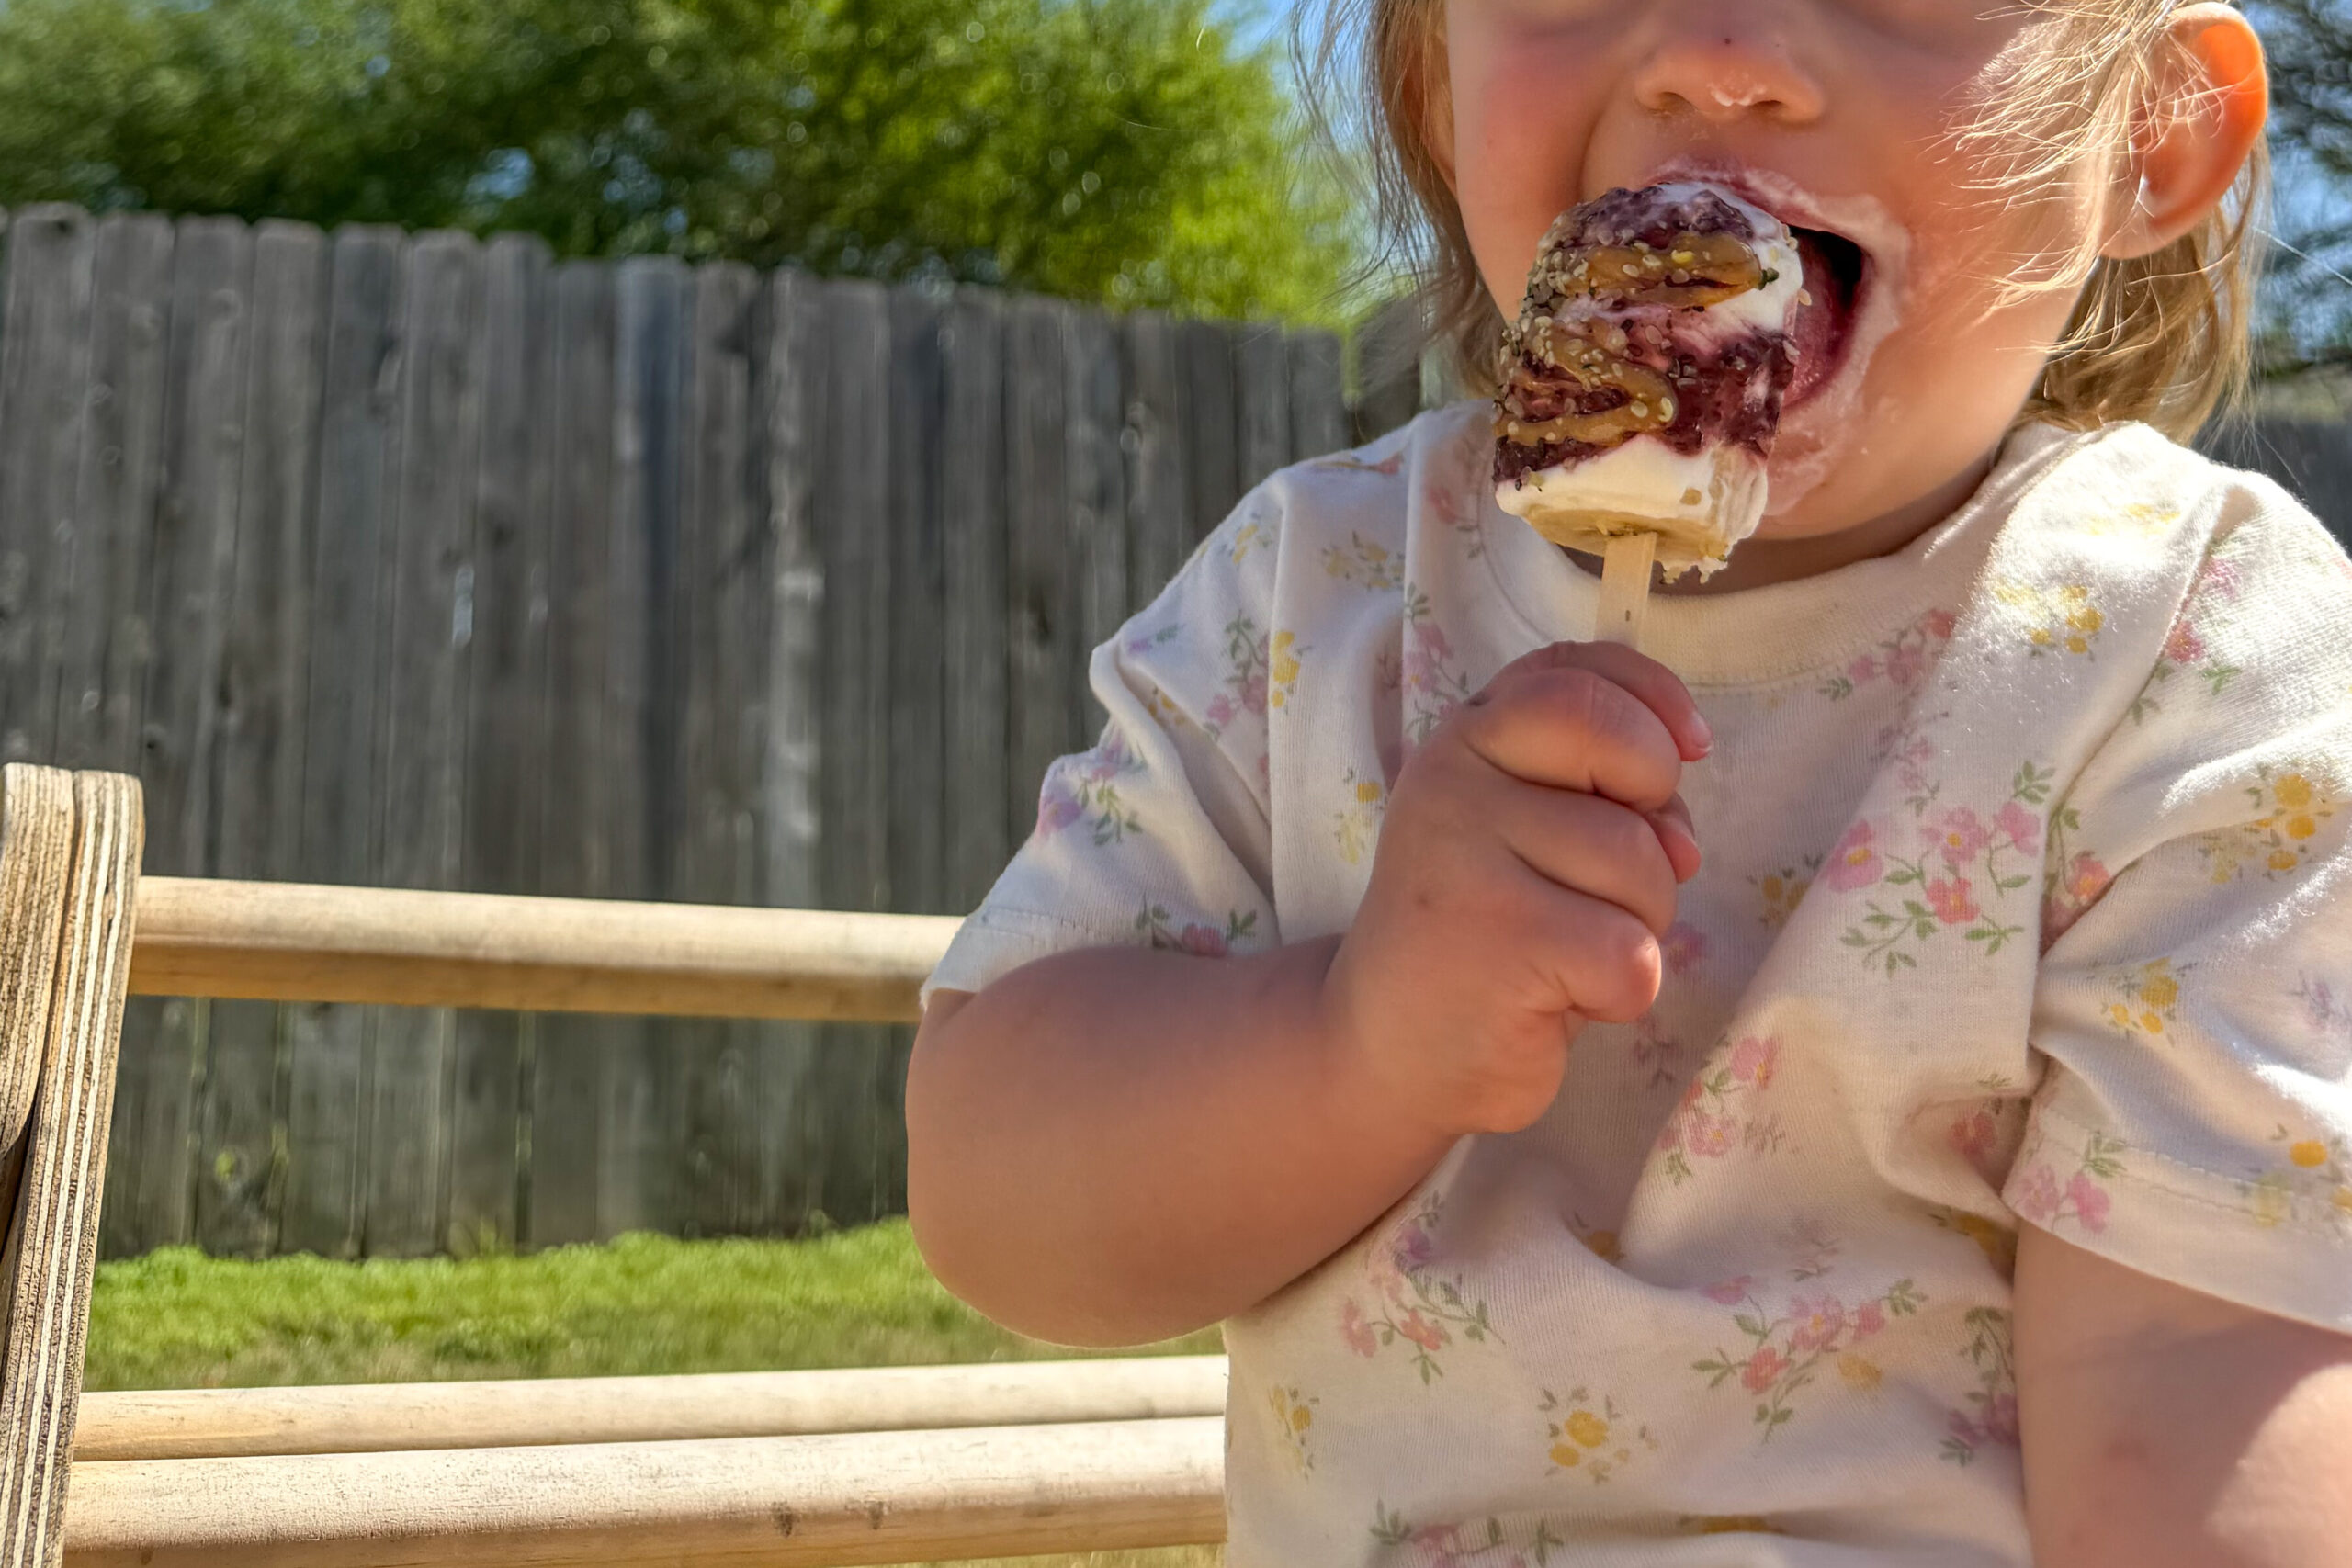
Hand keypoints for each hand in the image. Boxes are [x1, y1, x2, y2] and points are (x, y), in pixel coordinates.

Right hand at [1320, 641, 1707, 1138]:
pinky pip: (1633, 955)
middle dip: (1657, 821)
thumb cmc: (1485, 932)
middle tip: (1614, 879)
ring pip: (1643, 865)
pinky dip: (1623, 994)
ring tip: (1565, 953)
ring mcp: (1466, 855)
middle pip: (1625, 749)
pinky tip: (1559, 1000)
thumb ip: (1599, 791)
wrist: (1385, 1051)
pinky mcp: (1498, 940)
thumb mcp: (1530, 830)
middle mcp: (1453, 777)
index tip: (1684, 751)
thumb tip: (1679, 838)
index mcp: (1466, 737)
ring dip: (1637, 925)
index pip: (1575, 672)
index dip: (1652, 701)